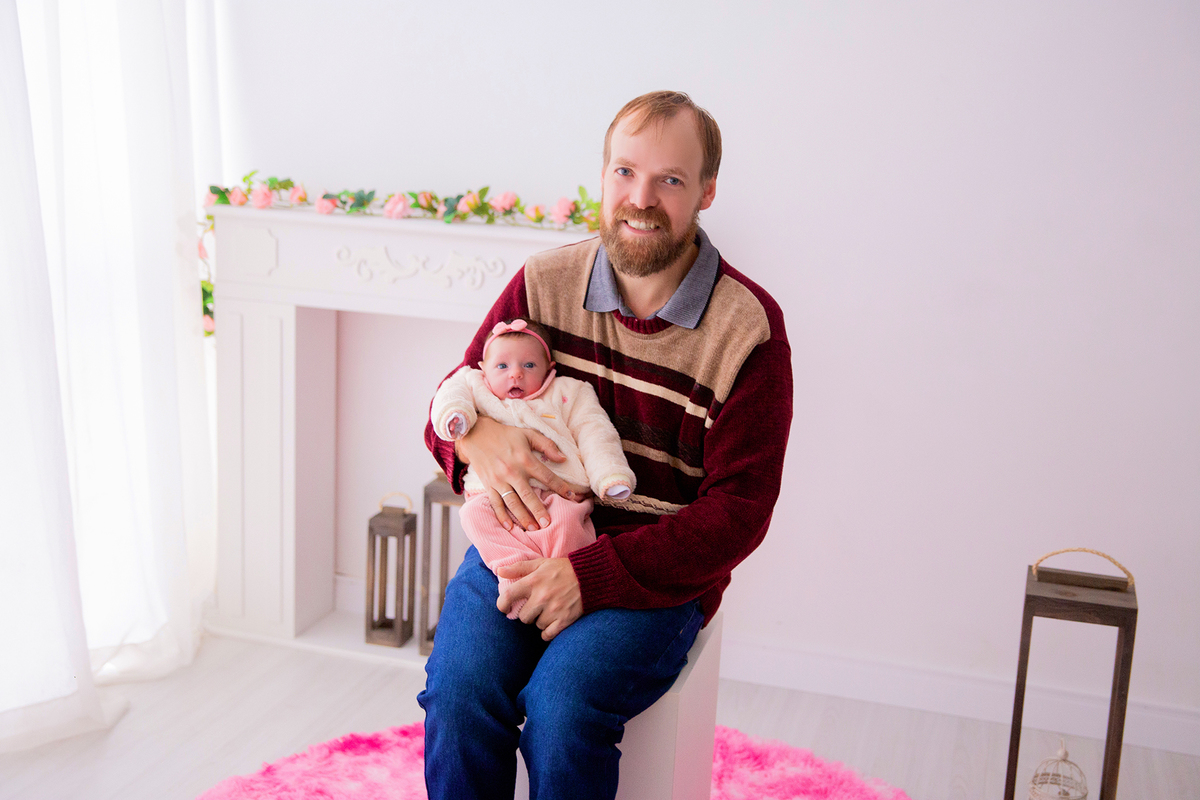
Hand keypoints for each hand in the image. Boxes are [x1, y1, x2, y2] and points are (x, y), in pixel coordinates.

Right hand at [456, 417, 591, 531]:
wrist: (477, 434)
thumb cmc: (506, 434)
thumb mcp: (528, 434)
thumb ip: (547, 445)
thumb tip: (563, 458)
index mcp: (525, 459)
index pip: (546, 476)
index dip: (560, 487)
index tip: (571, 496)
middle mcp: (512, 471)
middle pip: (528, 495)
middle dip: (539, 511)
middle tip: (548, 524)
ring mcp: (499, 480)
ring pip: (512, 502)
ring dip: (523, 517)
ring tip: (533, 529)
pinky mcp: (488, 484)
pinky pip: (495, 503)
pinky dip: (502, 515)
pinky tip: (509, 526)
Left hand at [496, 558, 582, 640]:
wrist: (591, 576)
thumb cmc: (563, 569)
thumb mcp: (541, 563)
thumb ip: (519, 567)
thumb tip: (499, 571)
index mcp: (534, 581)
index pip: (508, 596)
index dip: (502, 604)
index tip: (504, 608)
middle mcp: (542, 596)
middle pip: (523, 616)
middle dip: (527, 613)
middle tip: (536, 607)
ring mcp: (553, 610)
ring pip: (536, 625)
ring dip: (540, 620)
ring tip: (549, 611)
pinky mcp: (564, 620)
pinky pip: (547, 635)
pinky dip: (548, 632)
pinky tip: (552, 623)